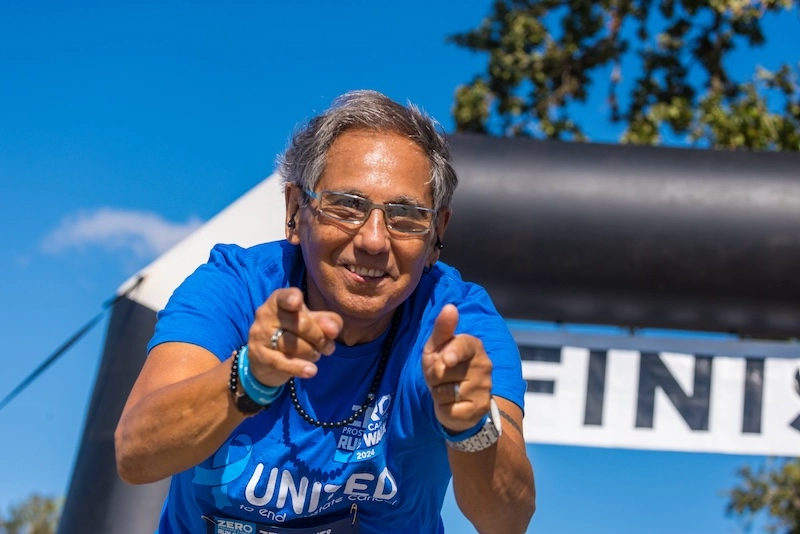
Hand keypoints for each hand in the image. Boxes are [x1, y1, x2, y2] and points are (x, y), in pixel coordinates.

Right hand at [246, 287, 341, 386]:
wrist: (266, 360)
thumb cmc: (293, 333)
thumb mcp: (312, 323)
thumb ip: (327, 321)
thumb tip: (333, 329)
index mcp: (278, 301)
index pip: (284, 297)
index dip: (291, 298)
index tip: (297, 302)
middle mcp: (265, 314)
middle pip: (300, 323)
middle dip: (320, 337)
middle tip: (327, 347)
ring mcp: (259, 335)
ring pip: (292, 344)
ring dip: (312, 352)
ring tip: (316, 355)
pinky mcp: (258, 356)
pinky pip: (281, 362)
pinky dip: (299, 367)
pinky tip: (312, 371)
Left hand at [422, 304, 493, 432]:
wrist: (453, 398)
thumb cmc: (443, 365)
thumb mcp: (436, 346)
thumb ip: (442, 328)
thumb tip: (450, 307)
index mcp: (473, 346)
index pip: (463, 346)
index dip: (452, 353)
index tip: (446, 360)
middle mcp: (484, 365)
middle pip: (444, 371)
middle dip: (434, 376)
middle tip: (440, 376)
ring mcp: (484, 388)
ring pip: (445, 392)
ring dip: (438, 393)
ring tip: (446, 389)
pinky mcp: (480, 408)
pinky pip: (450, 409)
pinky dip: (444, 409)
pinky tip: (452, 404)